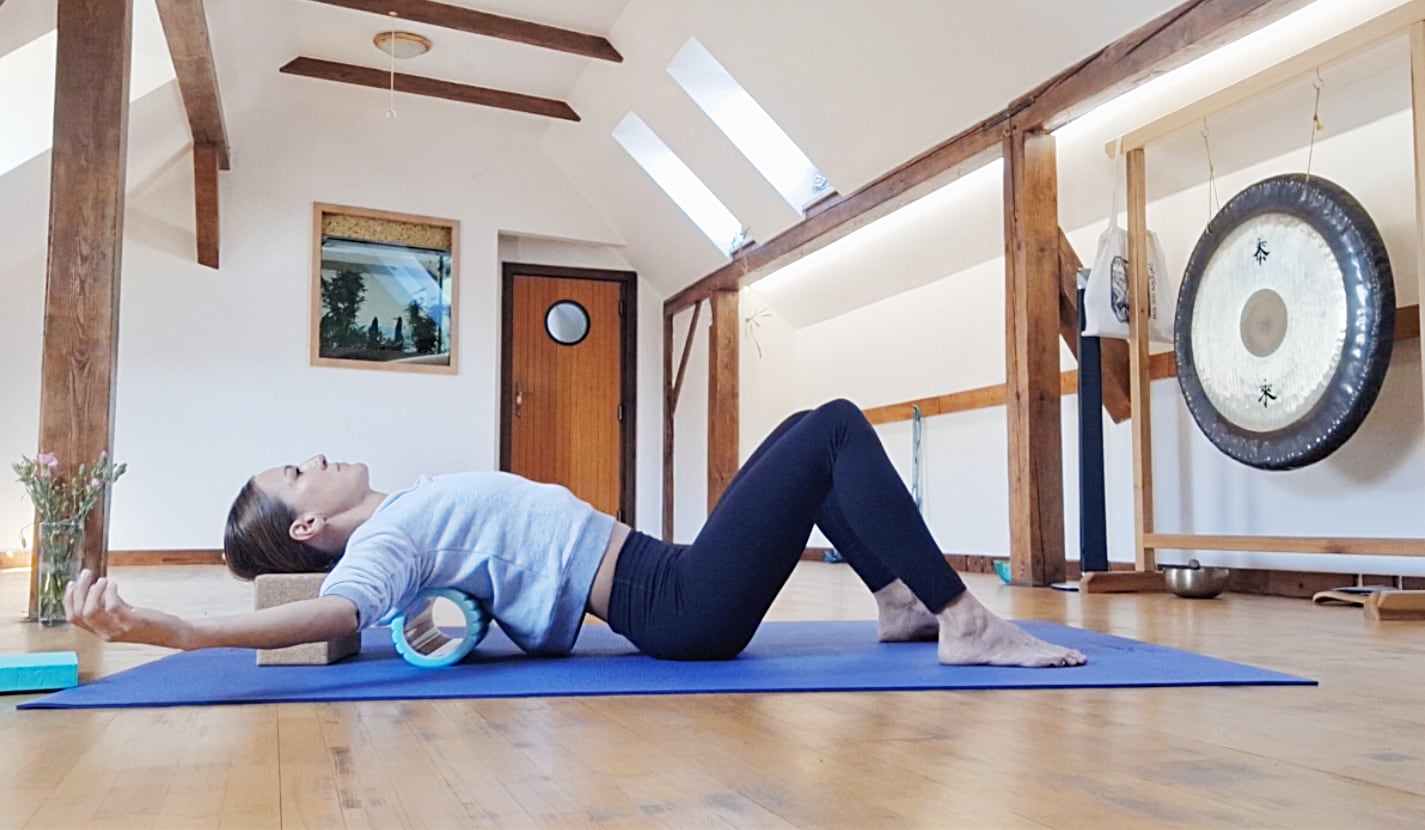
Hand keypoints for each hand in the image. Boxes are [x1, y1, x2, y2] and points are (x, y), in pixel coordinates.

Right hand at [64, 569, 182, 646]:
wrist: (171, 633)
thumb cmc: (147, 622)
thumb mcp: (123, 613)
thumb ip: (108, 603)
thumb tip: (96, 586)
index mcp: (100, 631)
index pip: (73, 619)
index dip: (68, 600)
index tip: (72, 583)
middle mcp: (105, 633)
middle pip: (79, 613)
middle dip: (79, 591)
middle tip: (87, 574)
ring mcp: (118, 629)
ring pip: (90, 611)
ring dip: (93, 591)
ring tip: (103, 580)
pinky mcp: (131, 623)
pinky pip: (112, 607)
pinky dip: (109, 592)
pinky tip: (115, 585)